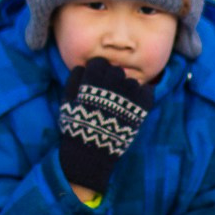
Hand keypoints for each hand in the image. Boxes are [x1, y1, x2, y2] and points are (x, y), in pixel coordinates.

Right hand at [58, 57, 153, 193]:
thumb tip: (82, 67)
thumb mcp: (67, 101)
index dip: (96, 72)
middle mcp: (113, 82)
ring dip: (126, 89)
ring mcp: (130, 93)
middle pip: (116, 70)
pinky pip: (147, 90)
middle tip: (107, 95)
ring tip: (119, 105)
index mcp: (94, 79)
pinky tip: (133, 105)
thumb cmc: (77, 126)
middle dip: (111, 80)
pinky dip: (142, 95)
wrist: (92, 152)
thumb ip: (74, 80)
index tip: (95, 82)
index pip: (99, 62)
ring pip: (131, 80)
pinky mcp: (142, 105)